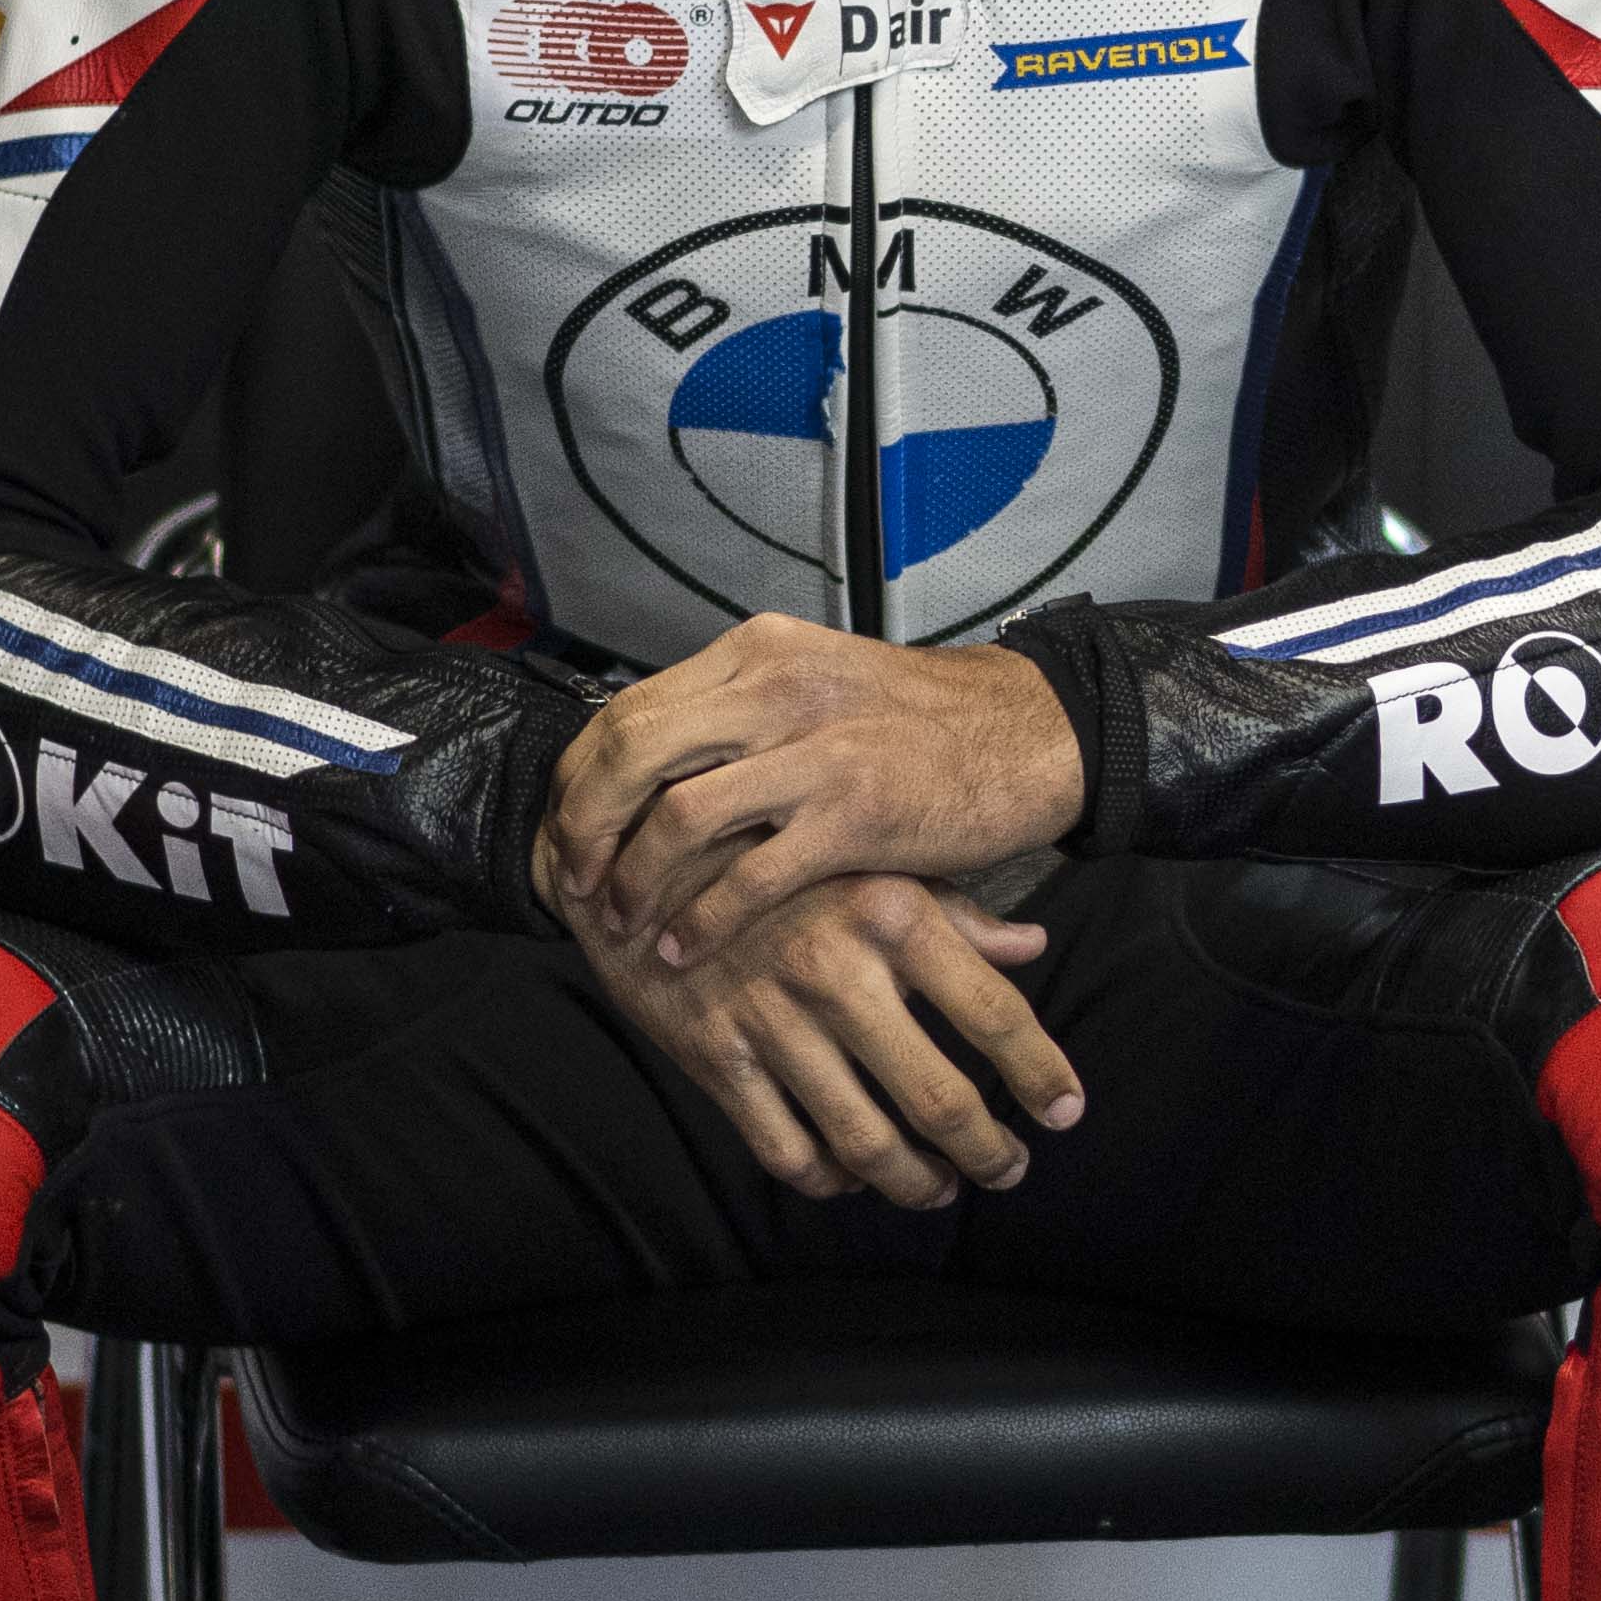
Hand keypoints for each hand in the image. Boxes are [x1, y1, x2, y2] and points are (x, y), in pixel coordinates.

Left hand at [544, 614, 1085, 962]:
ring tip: (620, 921)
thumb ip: (741, 711)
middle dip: (583, 827)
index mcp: (758, 653)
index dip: (580, 780)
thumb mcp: (820, 685)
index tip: (568, 831)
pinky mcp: (856, 816)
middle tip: (573, 881)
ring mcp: (817, 751)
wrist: (1032, 732)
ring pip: (677, 815)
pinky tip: (683, 948)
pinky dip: (702, 920)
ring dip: (632, 879)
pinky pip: (749, 876)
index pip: (628, 710)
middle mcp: (776, 689)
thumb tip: (653, 757)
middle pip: (629, 752)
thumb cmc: (922, 722)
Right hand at [548, 846, 1086, 1215]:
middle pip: (938, 1097)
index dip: (1040, 1074)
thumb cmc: (778, 860)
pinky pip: (785, 1149)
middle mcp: (836, 971)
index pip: (994, 1012)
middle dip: (987, 1152)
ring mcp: (771, 1020)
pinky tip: (853, 1179)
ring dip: (916, 1182)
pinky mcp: (715, 1058)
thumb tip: (1033, 946)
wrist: (639, 855)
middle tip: (1011, 1170)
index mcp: (891, 913)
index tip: (1067, 1113)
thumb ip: (956, 914)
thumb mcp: (871, 864)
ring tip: (942, 1189)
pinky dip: (828, 1181)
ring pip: (865, 1141)